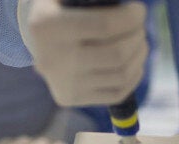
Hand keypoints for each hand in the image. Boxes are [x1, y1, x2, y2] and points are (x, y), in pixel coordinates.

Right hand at [18, 0, 147, 105]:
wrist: (38, 43)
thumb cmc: (62, 12)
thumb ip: (96, 1)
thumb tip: (128, 7)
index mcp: (49, 26)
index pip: (105, 25)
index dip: (131, 18)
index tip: (139, 11)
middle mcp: (54, 59)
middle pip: (118, 54)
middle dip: (137, 37)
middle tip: (139, 28)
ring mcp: (63, 84)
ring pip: (122, 75)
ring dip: (139, 55)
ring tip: (139, 42)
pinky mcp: (72, 98)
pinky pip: (117, 94)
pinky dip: (134, 75)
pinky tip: (134, 62)